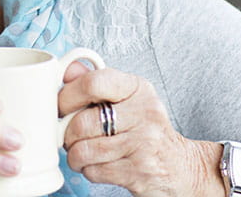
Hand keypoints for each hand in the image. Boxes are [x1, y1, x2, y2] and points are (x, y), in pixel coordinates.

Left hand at [58, 64, 220, 196]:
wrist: (180, 166)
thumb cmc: (144, 129)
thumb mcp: (127, 98)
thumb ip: (96, 82)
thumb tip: (66, 69)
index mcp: (137, 88)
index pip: (93, 82)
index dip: (67, 95)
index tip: (60, 106)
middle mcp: (144, 112)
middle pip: (82, 122)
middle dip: (67, 134)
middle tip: (69, 136)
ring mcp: (144, 143)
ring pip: (84, 150)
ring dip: (75, 155)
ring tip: (82, 153)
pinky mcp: (139, 172)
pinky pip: (94, 171)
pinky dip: (88, 170)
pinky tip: (98, 165)